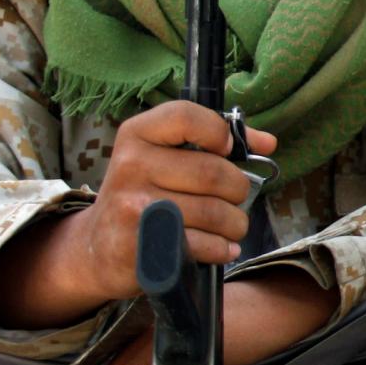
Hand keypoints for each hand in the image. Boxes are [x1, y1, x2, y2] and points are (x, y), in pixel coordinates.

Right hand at [65, 102, 277, 300]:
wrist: (98, 247)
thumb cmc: (145, 195)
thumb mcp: (163, 158)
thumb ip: (213, 143)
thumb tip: (267, 142)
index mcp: (137, 135)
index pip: (186, 116)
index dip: (220, 132)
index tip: (229, 151)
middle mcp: (131, 166)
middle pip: (213, 172)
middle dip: (238, 189)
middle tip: (234, 198)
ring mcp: (134, 207)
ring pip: (216, 212)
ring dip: (236, 223)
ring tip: (230, 226)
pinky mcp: (143, 246)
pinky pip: (205, 245)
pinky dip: (223, 248)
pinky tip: (219, 247)